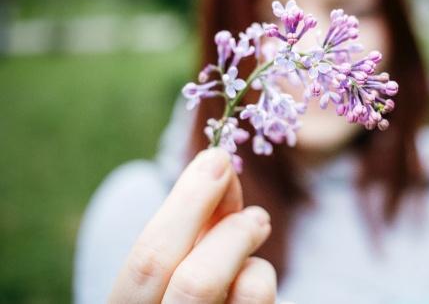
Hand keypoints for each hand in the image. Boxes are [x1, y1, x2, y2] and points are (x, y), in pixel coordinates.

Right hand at [109, 148, 275, 303]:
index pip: (149, 261)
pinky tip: (254, 272)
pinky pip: (259, 302)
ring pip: (242, 293)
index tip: (216, 158)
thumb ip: (190, 221)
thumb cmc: (181, 287)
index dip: (186, 203)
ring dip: (248, 244)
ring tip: (256, 224)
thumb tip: (218, 165)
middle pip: (195, 281)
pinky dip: (261, 274)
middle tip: (244, 192)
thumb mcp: (174, 256)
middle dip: (227, 226)